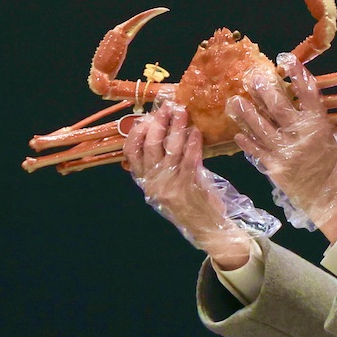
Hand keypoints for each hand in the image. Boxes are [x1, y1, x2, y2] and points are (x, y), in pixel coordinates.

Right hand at [123, 102, 273, 268]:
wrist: (205, 229)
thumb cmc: (187, 205)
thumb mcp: (166, 187)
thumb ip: (160, 166)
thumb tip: (160, 135)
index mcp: (145, 181)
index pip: (130, 152)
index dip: (136, 132)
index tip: (147, 118)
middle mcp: (154, 182)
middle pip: (149, 145)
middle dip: (158, 123)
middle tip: (167, 107)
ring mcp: (171, 184)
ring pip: (170, 149)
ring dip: (176, 127)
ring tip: (182, 112)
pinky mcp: (189, 185)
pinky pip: (189, 159)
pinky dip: (192, 143)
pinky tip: (196, 132)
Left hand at [227, 53, 336, 237]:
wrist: (330, 197)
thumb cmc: (333, 167)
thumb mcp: (330, 137)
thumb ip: (314, 120)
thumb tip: (298, 100)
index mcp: (318, 124)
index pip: (307, 93)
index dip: (297, 74)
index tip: (286, 59)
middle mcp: (300, 134)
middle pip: (278, 106)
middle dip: (263, 89)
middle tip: (252, 77)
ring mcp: (285, 150)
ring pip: (261, 126)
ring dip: (247, 112)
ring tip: (236, 100)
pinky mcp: (274, 166)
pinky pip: (256, 150)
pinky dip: (246, 140)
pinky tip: (238, 132)